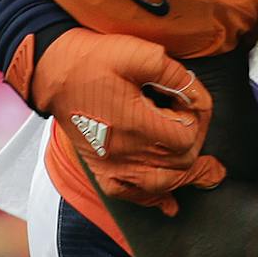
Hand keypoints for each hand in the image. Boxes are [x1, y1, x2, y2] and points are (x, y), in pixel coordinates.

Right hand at [11, 28, 224, 209]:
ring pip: (159, 184)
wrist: (52, 69)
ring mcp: (111, 162)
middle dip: (197, 146)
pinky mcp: (99, 165)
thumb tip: (196, 94)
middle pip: (179, 163)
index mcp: (137, 123)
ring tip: (205, 172)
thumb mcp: (141, 54)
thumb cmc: (95, 59)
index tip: (192, 104)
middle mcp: (125, 150)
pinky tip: (167, 202)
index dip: (198, 120)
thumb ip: (176, 75)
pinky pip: (127, 193)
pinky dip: (151, 198)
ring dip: (184, 177)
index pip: (187, 137)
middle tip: (200, 129)